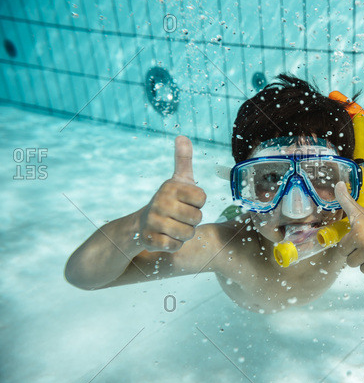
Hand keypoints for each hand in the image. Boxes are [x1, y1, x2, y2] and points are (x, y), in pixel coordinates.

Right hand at [138, 136, 206, 251]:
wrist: (143, 223)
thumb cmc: (169, 200)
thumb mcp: (178, 179)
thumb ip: (183, 159)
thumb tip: (182, 136)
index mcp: (171, 187)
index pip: (202, 199)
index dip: (198, 203)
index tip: (187, 201)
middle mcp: (161, 202)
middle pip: (197, 218)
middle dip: (193, 220)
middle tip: (180, 216)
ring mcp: (154, 221)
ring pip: (188, 233)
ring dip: (185, 233)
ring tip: (174, 226)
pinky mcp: (150, 239)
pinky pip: (175, 246)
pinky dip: (175, 244)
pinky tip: (166, 236)